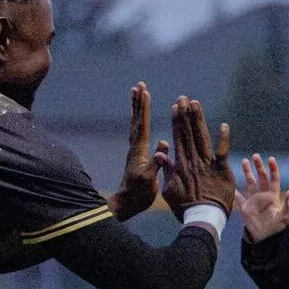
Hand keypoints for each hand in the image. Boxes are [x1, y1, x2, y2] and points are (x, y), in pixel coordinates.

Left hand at [107, 82, 167, 220]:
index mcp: (140, 151)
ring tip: (137, 94)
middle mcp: (135, 147)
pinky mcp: (136, 155)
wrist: (127, 204)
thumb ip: (155, 164)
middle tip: (138, 85)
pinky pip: (139, 132)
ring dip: (137, 108)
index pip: (143, 125)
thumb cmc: (138, 194)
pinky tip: (144, 120)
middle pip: (137, 119)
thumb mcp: (148, 181)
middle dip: (138, 102)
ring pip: (136, 124)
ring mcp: (135, 150)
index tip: (145, 91)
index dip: (144, 108)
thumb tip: (162, 146)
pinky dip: (141, 121)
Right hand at [160, 96, 234, 218]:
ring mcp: (209, 164)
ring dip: (199, 120)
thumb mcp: (169, 190)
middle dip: (186, 115)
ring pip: (203, 138)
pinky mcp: (222, 171)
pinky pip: (223, 152)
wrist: (203, 219)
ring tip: (196, 104)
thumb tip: (161, 153)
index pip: (178, 138)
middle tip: (184, 98)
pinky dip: (224, 139)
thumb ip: (166, 171)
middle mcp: (194, 160)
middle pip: (189, 133)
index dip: (177, 121)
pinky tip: (224, 125)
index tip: (175, 107)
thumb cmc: (185, 207)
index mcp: (181, 164)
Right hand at [236, 154, 288, 240]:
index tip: (271, 159)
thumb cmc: (277, 227)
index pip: (273, 179)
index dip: (272, 168)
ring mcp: (253, 199)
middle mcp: (263, 195)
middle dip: (258, 166)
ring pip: (250, 182)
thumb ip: (288, 205)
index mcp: (273, 195)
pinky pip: (239, 198)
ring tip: (244, 161)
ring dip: (247, 172)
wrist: (265, 237)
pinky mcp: (245, 207)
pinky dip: (234, 193)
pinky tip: (231, 186)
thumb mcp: (285, 216)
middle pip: (261, 177)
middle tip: (255, 155)